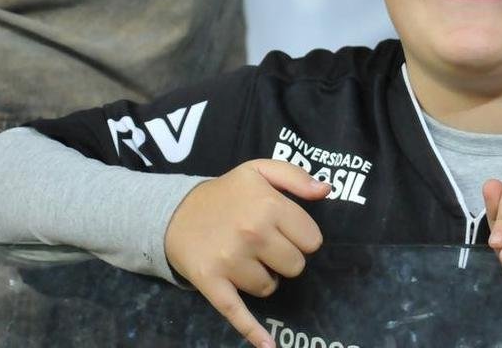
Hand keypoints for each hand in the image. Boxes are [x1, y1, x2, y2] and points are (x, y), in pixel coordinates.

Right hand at [165, 159, 330, 347]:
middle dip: (285, 258)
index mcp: (269, 205)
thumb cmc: (226, 193)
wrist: (174, 212)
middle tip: (265, 245)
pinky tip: (268, 345)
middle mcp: (253, 234)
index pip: (312, 240)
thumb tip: (326, 190)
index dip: (302, 237)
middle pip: (295, 266)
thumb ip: (296, 177)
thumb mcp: (259, 171)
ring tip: (247, 259)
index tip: (285, 230)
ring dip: (264, 278)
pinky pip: (238, 313)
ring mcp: (231, 261)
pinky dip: (253, 331)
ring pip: (270, 287)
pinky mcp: (213, 283)